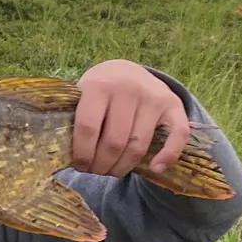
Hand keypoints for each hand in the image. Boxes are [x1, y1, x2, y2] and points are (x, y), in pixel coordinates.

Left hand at [71, 60, 188, 177]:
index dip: (82, 154)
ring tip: (112, 171)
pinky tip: (155, 169)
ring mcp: (153, 96)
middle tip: (96, 171)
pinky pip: (176, 136)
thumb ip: (77, 119)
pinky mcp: (173, 105)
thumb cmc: (100, 90)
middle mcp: (127, 88)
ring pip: (138, 146)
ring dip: (124, 167)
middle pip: (114, 142)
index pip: (88, 128)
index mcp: (98, 85)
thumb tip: (64, 157)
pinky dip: (167, 156)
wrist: (128, 70)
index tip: (80, 166)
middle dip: (102, 165)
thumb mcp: (83, 94)